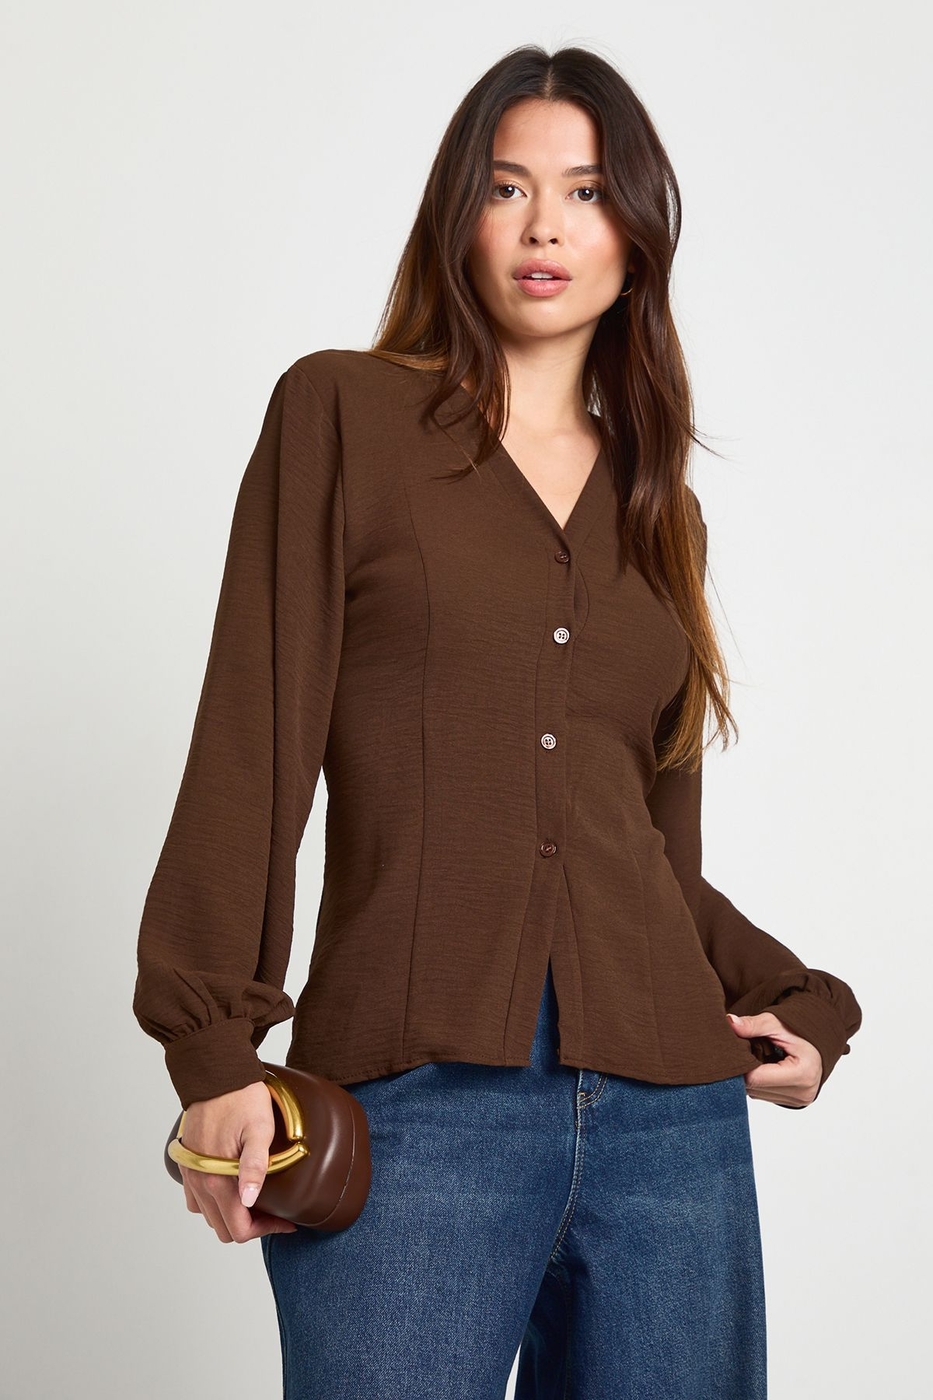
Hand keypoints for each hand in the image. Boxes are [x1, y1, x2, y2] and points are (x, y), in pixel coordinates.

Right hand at [178, 1081, 298, 1241]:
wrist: (216, 1075)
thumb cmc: (241, 1098)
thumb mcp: (259, 1129)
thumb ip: (255, 1167)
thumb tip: (249, 1201)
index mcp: (216, 1179)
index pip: (239, 1229)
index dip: (265, 1230)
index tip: (286, 1220)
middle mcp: (198, 1182)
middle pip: (223, 1228)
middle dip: (250, 1226)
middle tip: (274, 1211)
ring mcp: (190, 1174)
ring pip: (208, 1216)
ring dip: (231, 1216)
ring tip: (257, 1201)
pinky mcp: (187, 1164)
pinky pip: (196, 1198)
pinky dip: (214, 1203)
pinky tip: (234, 1189)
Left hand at [726, 1011, 821, 1107]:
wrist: (819, 1043)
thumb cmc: (800, 1032)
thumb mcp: (776, 1023)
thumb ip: (753, 1025)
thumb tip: (730, 1023)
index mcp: (802, 1073)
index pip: (756, 1078)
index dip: (741, 1064)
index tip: (736, 1050)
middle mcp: (803, 1092)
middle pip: (755, 1088)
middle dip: (745, 1070)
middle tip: (745, 1051)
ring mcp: (799, 1100)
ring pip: (756, 1094)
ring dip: (751, 1078)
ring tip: (758, 1058)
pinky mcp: (794, 1103)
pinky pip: (764, 1095)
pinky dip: (759, 1083)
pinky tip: (764, 1068)